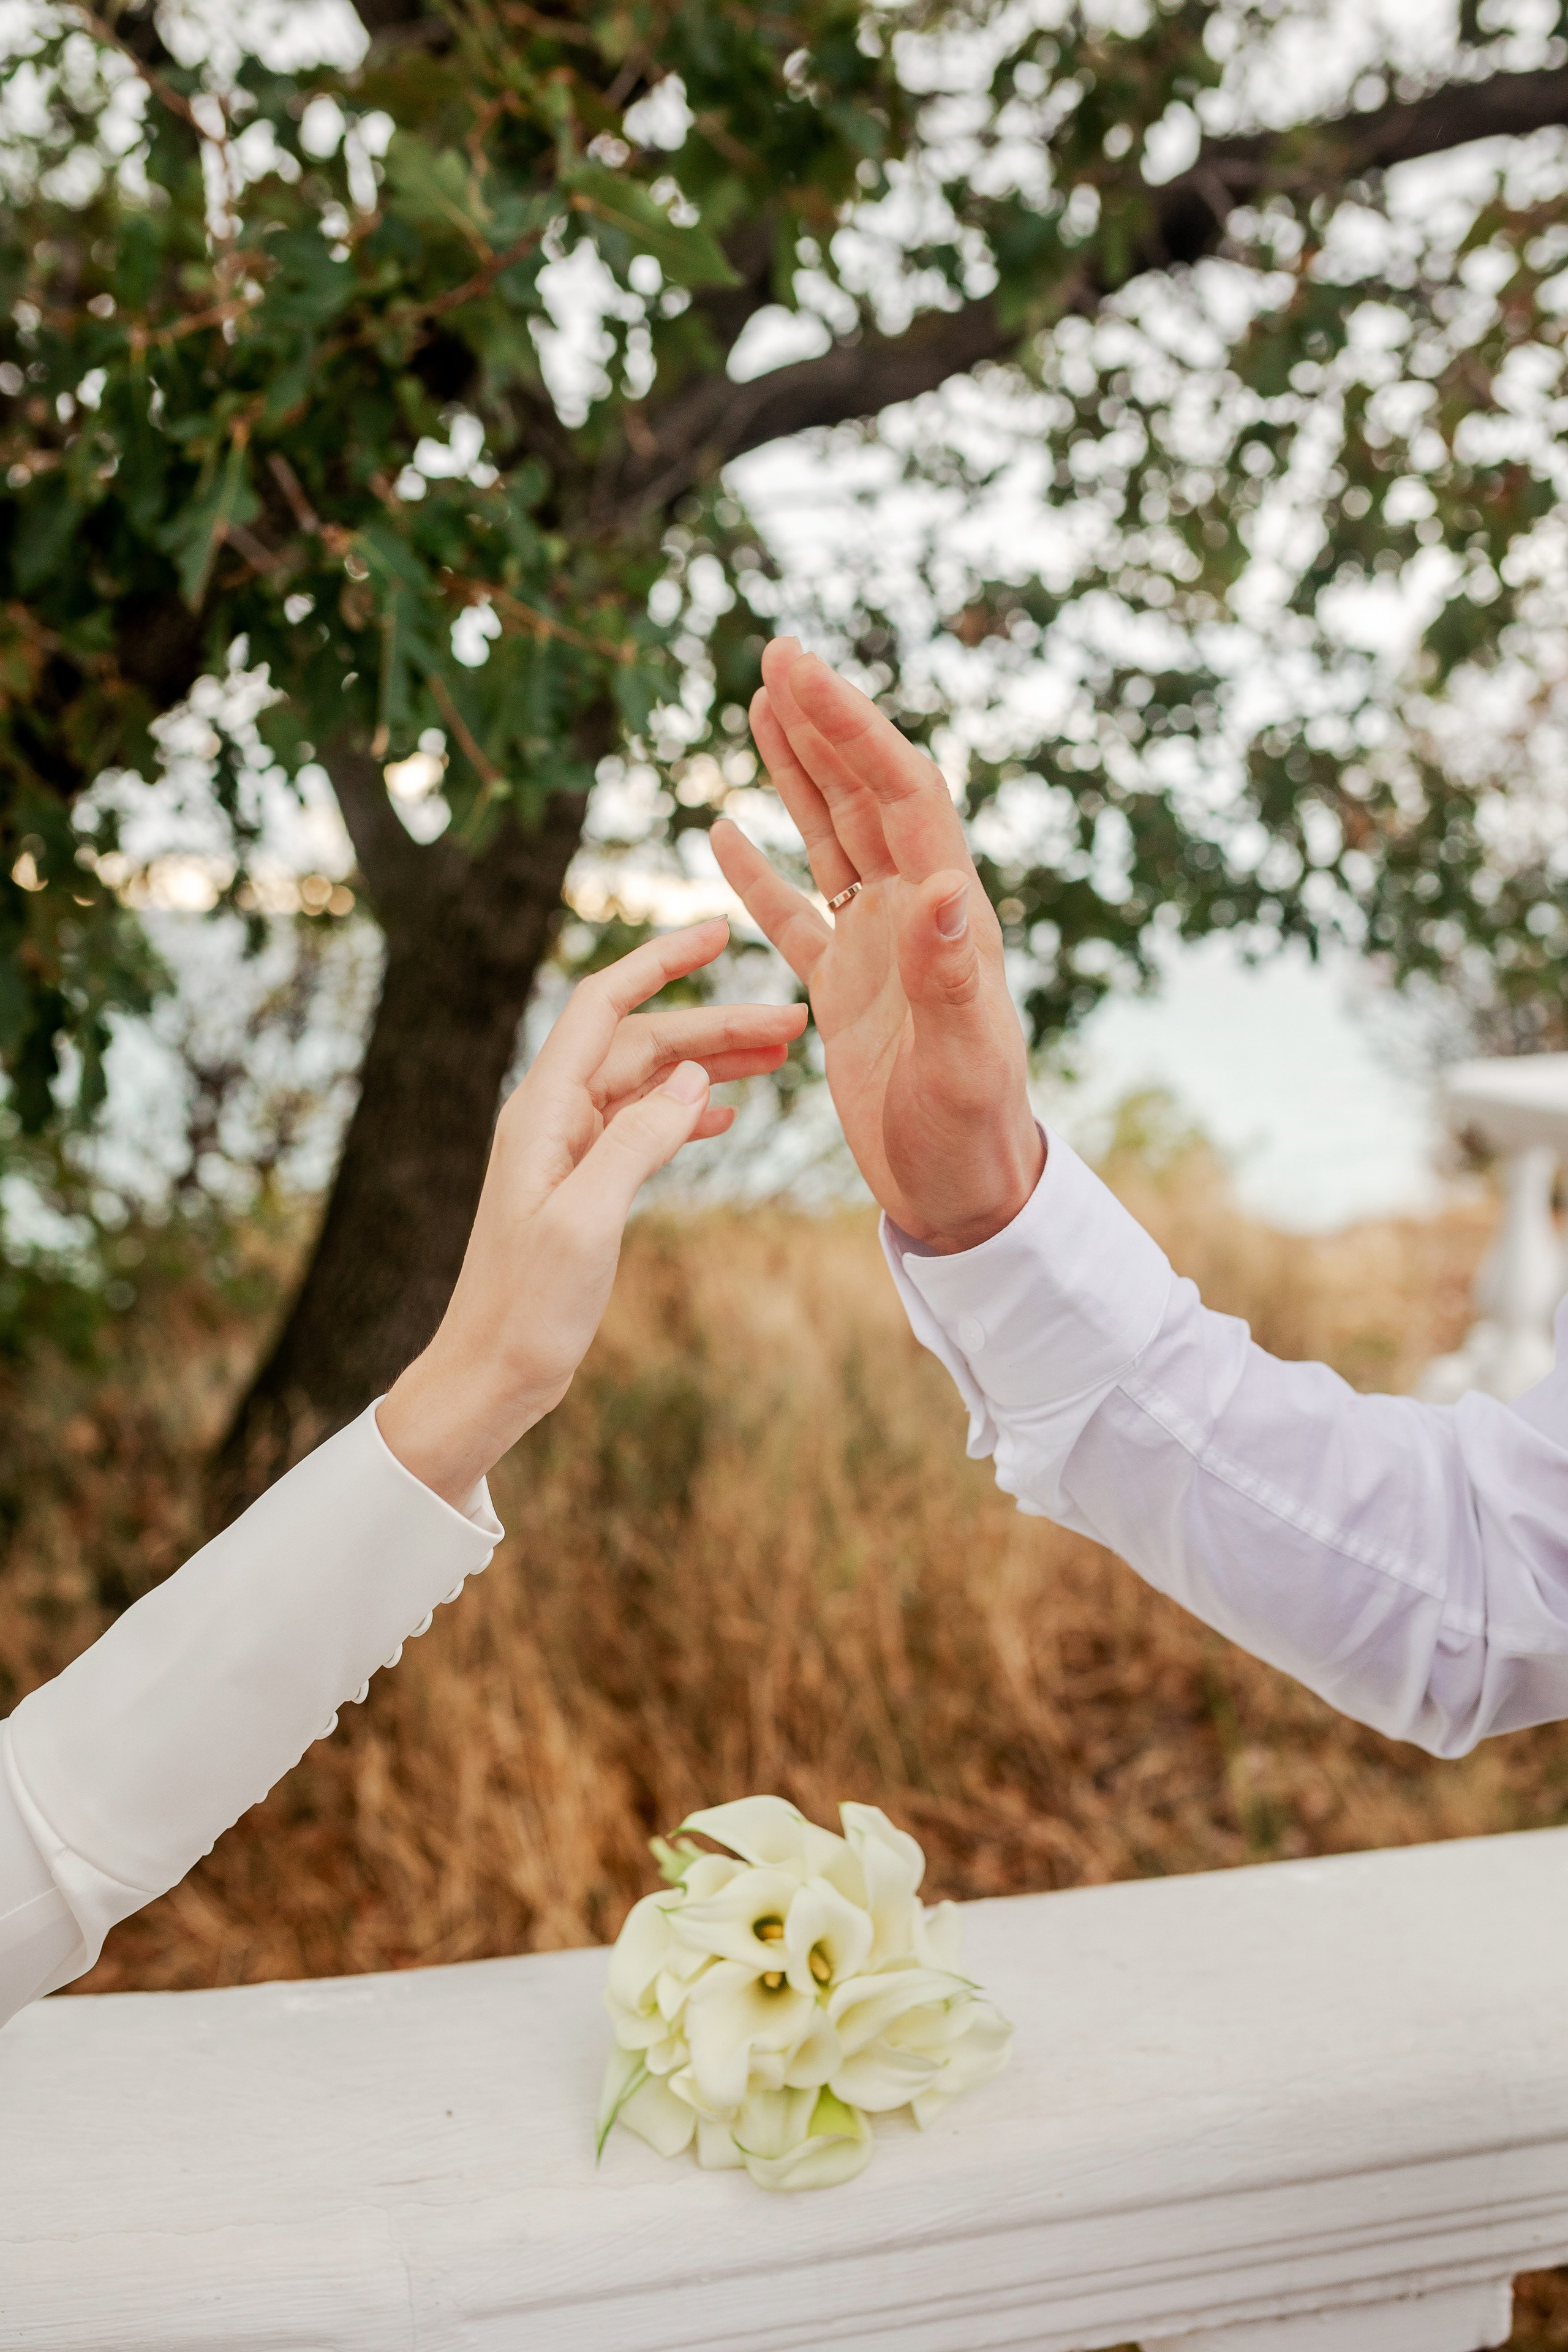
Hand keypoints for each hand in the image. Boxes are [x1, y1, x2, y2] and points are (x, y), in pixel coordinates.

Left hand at [378, 921, 805, 1502]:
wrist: (491, 1372)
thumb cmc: (527, 1306)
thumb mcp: (586, 1222)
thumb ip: (638, 1143)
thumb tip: (696, 1079)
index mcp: (542, 1110)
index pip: (603, 1005)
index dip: (658, 961)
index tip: (716, 931)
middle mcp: (552, 1117)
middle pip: (641, 1041)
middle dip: (715, 1021)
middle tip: (795, 1017)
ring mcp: (568, 1150)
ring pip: (649, 1081)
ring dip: (712, 1063)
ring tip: (781, 1056)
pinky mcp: (584, 1184)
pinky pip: (642, 1125)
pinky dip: (689, 1111)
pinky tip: (730, 1114)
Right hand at [711, 641, 1042, 1254]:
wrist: (963, 1195)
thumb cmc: (971, 1135)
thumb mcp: (963, 1059)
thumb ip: (948, 976)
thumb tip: (941, 886)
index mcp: (946, 915)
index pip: (900, 793)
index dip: (852, 727)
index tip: (802, 669)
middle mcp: (914, 915)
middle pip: (866, 795)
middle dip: (825, 723)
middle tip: (777, 655)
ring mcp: (876, 948)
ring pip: (831, 838)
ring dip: (798, 773)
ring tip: (762, 706)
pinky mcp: (843, 990)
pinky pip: (794, 914)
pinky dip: (759, 872)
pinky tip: (723, 830)